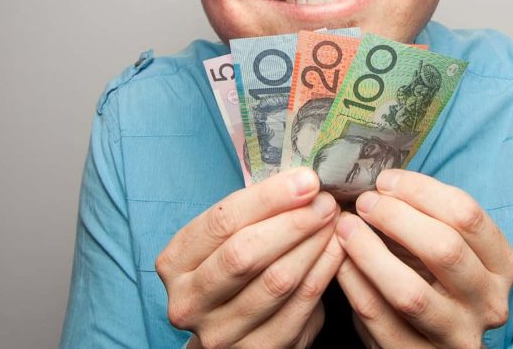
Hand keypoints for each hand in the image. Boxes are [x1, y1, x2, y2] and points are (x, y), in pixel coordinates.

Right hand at [155, 168, 344, 348]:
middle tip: (325, 201)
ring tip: (334, 220)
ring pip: (277, 281)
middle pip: (245, 253)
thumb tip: (302, 180)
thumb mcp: (225, 240)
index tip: (306, 179)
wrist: (229, 333)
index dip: (268, 198)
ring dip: (314, 245)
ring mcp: (220, 334)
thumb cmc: (231, 271)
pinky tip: (337, 250)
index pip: (222, 222)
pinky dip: (324, 273)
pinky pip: (300, 308)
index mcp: (175, 263)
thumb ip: (252, 215)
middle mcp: (189, 302)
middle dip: (293, 221)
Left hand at [333, 170, 512, 347]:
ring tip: (346, 227)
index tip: (386, 180)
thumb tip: (381, 183)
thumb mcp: (447, 248)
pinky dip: (354, 283)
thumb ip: (426, 218)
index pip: (467, 216)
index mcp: (502, 266)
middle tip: (365, 202)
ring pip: (410, 292)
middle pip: (445, 249)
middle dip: (397, 217)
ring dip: (370, 251)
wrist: (434, 344)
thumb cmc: (436, 281)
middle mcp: (488, 303)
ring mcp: (456, 336)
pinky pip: (378, 317)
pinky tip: (339, 259)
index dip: (422, 191)